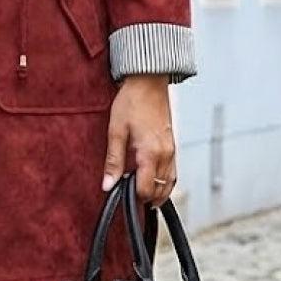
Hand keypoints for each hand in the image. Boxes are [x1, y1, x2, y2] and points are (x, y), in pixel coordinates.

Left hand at [101, 73, 176, 205]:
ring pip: (170, 183)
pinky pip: (173, 172)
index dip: (134, 197)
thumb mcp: (115, 131)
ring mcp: (172, 150)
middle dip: (146, 198)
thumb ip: (113, 161)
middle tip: (130, 198)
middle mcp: (166, 155)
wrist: (148, 82)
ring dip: (158, 193)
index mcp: (151, 153)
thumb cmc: (131, 103)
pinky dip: (165, 182)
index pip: (146, 189)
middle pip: (160, 190)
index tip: (121, 195)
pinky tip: (153, 180)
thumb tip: (107, 185)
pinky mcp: (173, 145)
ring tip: (143, 196)